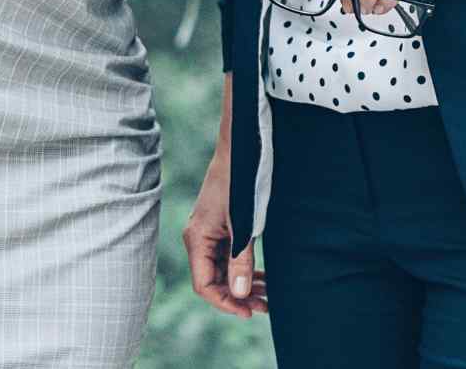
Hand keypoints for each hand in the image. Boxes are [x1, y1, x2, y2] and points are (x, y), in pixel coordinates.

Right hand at [184, 149, 264, 317]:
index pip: (204, 285)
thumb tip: (239, 295)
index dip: (225, 303)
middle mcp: (198, 239)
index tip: (249, 312)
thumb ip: (240, 261)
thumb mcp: (243, 226)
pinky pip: (227, 259)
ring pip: (222, 271)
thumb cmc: (239, 185)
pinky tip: (262, 278)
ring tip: (268, 296)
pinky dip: (244, 270)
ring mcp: (208, 235)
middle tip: (265, 307)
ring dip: (243, 285)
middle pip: (213, 281)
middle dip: (237, 297)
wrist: (238, 153)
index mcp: (197, 239)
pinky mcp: (219, 229)